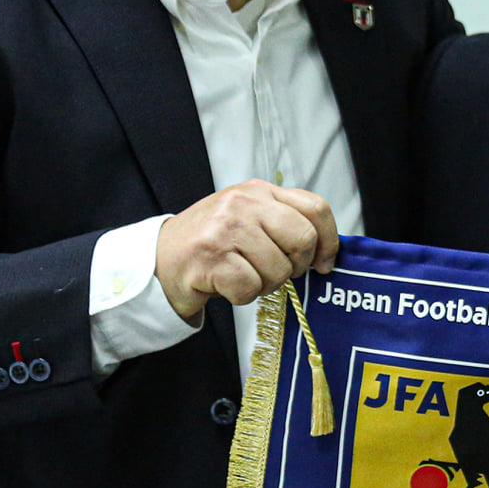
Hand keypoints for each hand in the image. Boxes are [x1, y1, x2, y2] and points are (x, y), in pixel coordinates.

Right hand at [154, 180, 338, 322]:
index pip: (315, 208)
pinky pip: (251, 288)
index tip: (323, 263)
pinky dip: (242, 296)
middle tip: (276, 273)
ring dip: (265, 285)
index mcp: (259, 191)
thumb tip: (325, 252)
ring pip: (279, 270)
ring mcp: (226, 229)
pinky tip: (227, 285)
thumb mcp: (248, 218)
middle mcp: (244, 203)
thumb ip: (283, 223)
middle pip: (303, 239)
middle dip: (296, 267)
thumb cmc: (211, 243)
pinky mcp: (211, 257)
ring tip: (243, 276)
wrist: (159, 258)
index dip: (329, 240)